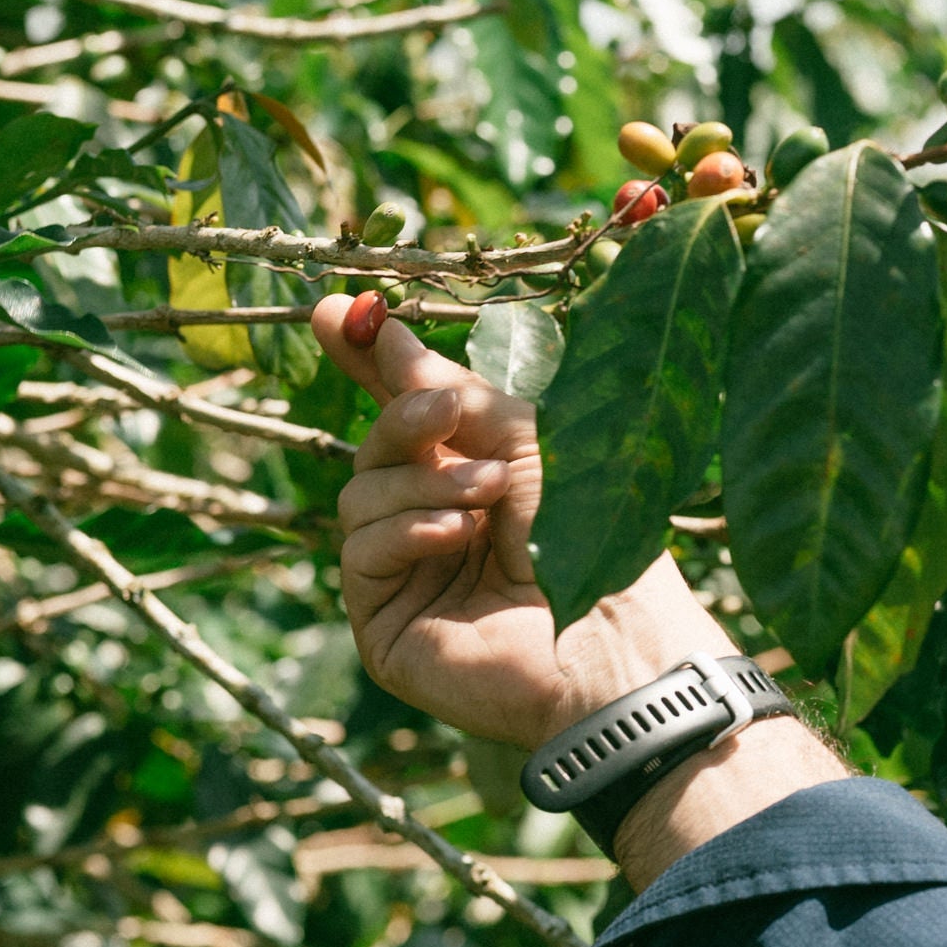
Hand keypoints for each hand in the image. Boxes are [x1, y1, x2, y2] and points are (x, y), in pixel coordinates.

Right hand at [316, 294, 728, 749]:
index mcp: (478, 473)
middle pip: (376, 448)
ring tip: (488, 495)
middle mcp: (437, 523)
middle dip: (406, 420)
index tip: (332, 313)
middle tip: (448, 412)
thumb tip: (365, 322)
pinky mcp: (385, 625)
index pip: (406, 414)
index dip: (369, 364)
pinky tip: (457, 535)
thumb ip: (444, 386)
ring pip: (360, 495)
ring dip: (422, 481)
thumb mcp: (523, 435)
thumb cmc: (592, 530)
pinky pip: (359, 552)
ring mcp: (409, 578)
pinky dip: (405, 530)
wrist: (615, 634)